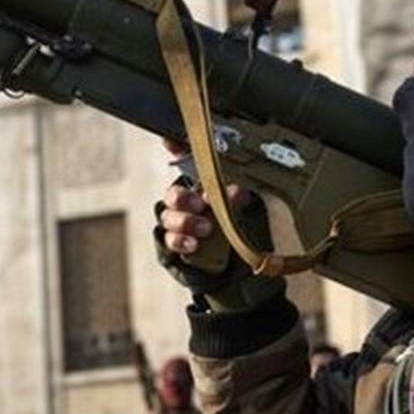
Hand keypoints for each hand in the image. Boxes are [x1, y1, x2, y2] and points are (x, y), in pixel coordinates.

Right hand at [153, 139, 282, 308]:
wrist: (236, 273)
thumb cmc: (238, 235)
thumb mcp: (245, 213)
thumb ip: (238, 200)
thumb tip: (235, 190)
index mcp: (202, 189)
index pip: (185, 166)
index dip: (175, 151)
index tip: (170, 141)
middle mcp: (185, 205)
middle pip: (173, 194)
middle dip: (184, 198)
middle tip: (202, 204)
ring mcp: (176, 226)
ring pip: (168, 217)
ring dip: (186, 222)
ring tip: (206, 229)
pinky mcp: (171, 248)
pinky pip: (168, 241)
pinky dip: (180, 241)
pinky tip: (193, 245)